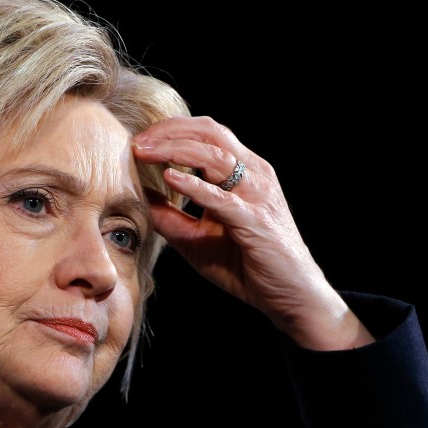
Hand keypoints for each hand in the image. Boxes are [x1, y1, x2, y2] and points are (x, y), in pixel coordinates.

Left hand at [133, 116, 373, 349]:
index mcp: (244, 172)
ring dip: (175, 150)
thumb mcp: (196, 237)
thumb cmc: (246, 265)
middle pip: (209, 133)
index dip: (170, 131)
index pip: (206, 134)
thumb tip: (136, 197)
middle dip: (169, 132)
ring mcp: (257, 195)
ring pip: (215, 156)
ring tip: (145, 154)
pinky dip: (194, 186)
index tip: (139, 142)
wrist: (290, 296)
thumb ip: (169, 216)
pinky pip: (221, 198)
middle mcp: (254, 175)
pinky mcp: (255, 221)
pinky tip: (170, 179)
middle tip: (138, 143)